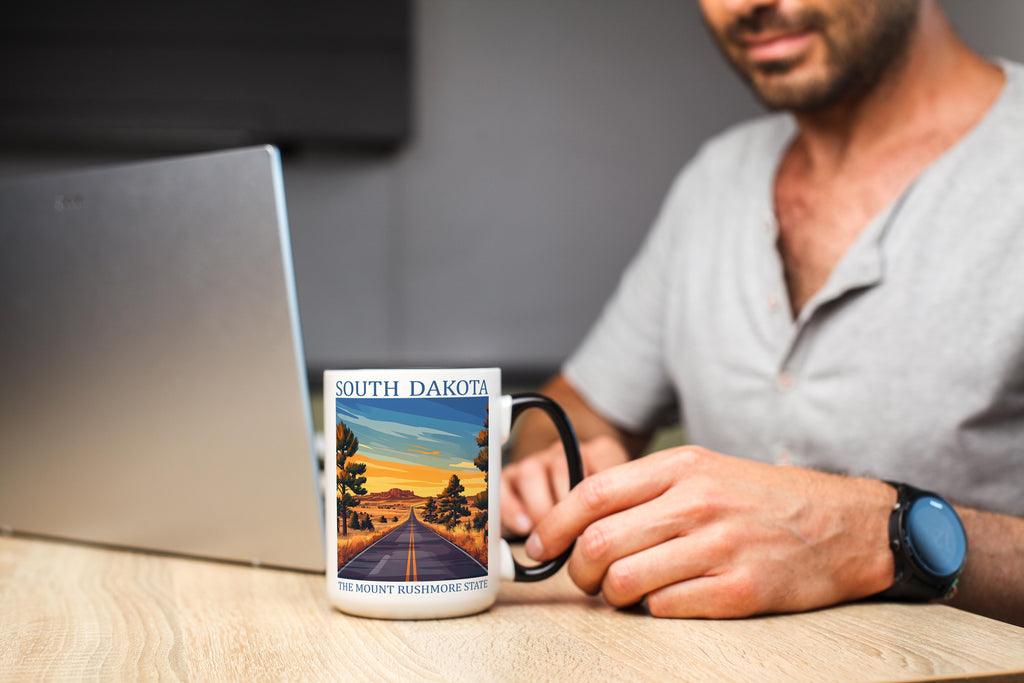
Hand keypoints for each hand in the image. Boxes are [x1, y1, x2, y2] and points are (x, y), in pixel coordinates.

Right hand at [501, 435, 629, 536]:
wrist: (573, 505)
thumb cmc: (600, 511)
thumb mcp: (618, 507)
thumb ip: (616, 514)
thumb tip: (608, 539)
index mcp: (599, 453)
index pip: (602, 465)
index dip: (599, 502)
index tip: (599, 531)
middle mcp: (566, 452)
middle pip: (562, 467)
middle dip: (566, 509)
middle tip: (572, 537)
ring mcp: (537, 462)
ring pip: (531, 472)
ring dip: (540, 509)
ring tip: (549, 536)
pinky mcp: (511, 477)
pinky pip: (503, 485)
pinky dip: (511, 508)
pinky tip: (524, 527)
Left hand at [524, 446, 896, 617]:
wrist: (843, 524)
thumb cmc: (763, 499)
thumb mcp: (705, 471)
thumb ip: (646, 491)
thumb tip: (580, 521)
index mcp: (682, 468)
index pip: (592, 494)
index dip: (554, 525)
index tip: (539, 547)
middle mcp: (697, 503)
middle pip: (598, 542)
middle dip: (577, 571)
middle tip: (584, 579)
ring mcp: (719, 547)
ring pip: (623, 581)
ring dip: (610, 596)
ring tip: (624, 592)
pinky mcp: (740, 590)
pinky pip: (664, 609)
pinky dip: (653, 610)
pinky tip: (667, 599)